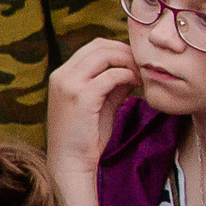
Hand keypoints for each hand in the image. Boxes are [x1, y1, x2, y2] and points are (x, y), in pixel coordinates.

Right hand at [46, 39, 139, 177]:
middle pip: (99, 45)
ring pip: (104, 54)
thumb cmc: (86, 135)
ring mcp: (70, 84)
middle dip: (126, 51)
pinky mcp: (81, 97)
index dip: (119, 49)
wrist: (70, 161)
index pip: (94, 46)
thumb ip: (114, 85)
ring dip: (128, 61)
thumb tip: (133, 70)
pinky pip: (110, 76)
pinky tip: (136, 85)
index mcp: (64, 74)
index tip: (137, 62)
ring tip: (141, 75)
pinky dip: (127, 76)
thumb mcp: (101, 103)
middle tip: (143, 65)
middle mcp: (62, 74)